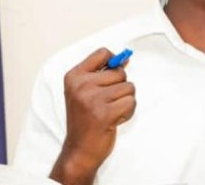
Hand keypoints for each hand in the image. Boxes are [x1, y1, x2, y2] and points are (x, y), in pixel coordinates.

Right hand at [49, 48, 135, 184]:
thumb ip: (102, 74)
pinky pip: (131, 102)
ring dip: (124, 101)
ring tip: (110, 112)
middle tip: (106, 103)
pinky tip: (114, 119)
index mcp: (74, 77)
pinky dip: (127, 112)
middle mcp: (81, 85)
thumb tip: (125, 59)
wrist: (79, 150)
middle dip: (120, 88)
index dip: (115, 62)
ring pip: (128, 88)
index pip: (103, 53)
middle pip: (120, 72)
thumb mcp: (85, 92)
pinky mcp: (104, 113)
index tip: (112, 77)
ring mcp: (92, 99)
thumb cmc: (84, 121)